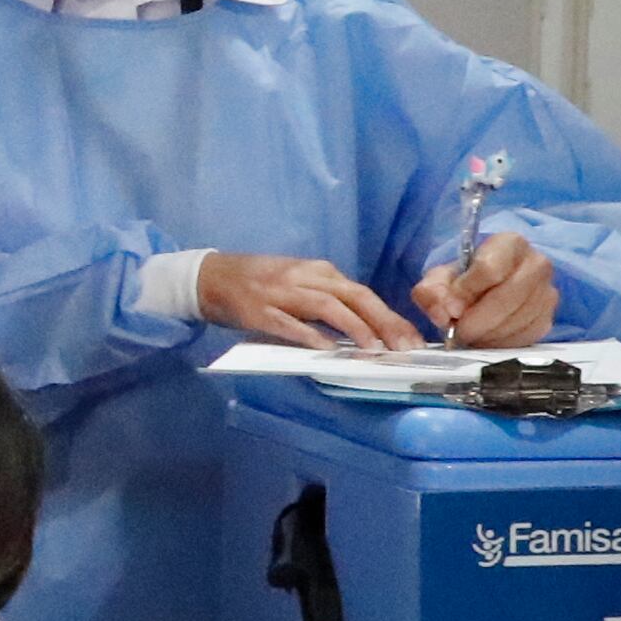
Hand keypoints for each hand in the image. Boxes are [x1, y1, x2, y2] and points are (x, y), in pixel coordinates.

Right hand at [201, 251, 422, 352]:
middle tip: (405, 347)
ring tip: (374, 349)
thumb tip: (363, 329)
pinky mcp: (258, 309)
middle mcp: (304, 277)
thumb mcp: (297, 283)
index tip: (412, 339)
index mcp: (318, 271)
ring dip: (354, 327)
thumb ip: (326, 300)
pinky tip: (327, 349)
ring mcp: (280, 292)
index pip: (363, 293)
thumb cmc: (257, 283)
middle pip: (353, 296)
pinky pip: (289, 323)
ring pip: (327, 306)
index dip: (390, 316)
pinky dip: (310, 335)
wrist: (208, 277)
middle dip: (383, 322)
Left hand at [413, 230, 557, 347]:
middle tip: (458, 330)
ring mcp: (547, 292)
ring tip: (470, 333)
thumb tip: (445, 313)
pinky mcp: (548, 318)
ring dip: (488, 334)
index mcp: (509, 244)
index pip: (490, 268)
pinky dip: (501, 343)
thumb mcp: (440, 278)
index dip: (466, 292)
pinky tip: (486, 338)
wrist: (488, 289)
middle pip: (506, 298)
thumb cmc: (464, 280)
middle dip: (476, 320)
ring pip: (517, 320)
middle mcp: (536, 264)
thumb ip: (432, 291)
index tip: (451, 307)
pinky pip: (526, 336)